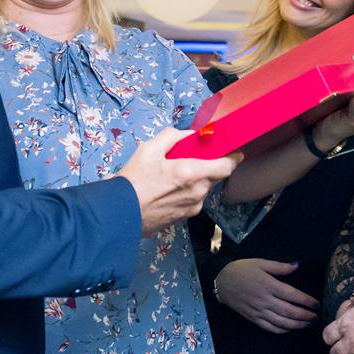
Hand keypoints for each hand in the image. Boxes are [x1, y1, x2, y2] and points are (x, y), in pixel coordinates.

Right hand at [117, 128, 241, 236]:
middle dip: (208, 166)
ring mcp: (191, 208)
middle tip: (193, 159)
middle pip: (214, 177)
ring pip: (203, 189)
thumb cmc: (133, 180)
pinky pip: (192, 201)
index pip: (226, 167)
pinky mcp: (184, 219)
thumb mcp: (149, 149)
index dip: (233, 158)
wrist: (119, 214)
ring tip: (173, 176)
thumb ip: (173, 137)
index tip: (234, 152)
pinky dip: (186, 193)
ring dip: (196, 181)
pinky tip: (168, 190)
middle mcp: (197, 193)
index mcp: (191, 174)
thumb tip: (189, 135)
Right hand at [214, 258, 319, 333]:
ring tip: (307, 325)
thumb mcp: (261, 263)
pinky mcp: (252, 318)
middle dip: (305, 316)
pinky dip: (281, 330)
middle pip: (289, 311)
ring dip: (296, 325)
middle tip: (316, 318)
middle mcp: (264, 300)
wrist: (222, 281)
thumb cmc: (243, 269)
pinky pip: (269, 327)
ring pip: (281, 322)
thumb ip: (280, 266)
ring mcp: (258, 311)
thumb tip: (297, 265)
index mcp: (269, 285)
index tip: (317, 304)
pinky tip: (290, 329)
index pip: (292, 295)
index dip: (306, 301)